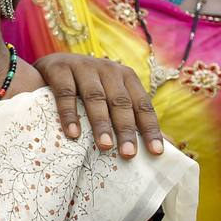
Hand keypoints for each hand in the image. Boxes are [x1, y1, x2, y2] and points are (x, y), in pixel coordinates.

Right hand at [32, 53, 165, 157]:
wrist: (51, 65)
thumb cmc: (87, 90)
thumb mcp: (112, 98)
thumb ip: (135, 119)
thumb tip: (170, 147)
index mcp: (126, 77)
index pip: (142, 104)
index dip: (150, 128)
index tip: (156, 152)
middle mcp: (108, 69)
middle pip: (120, 101)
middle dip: (126, 129)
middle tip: (129, 154)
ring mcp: (83, 67)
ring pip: (95, 97)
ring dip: (101, 122)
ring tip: (105, 146)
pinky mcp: (59, 68)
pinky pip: (66, 93)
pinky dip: (69, 114)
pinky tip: (73, 134)